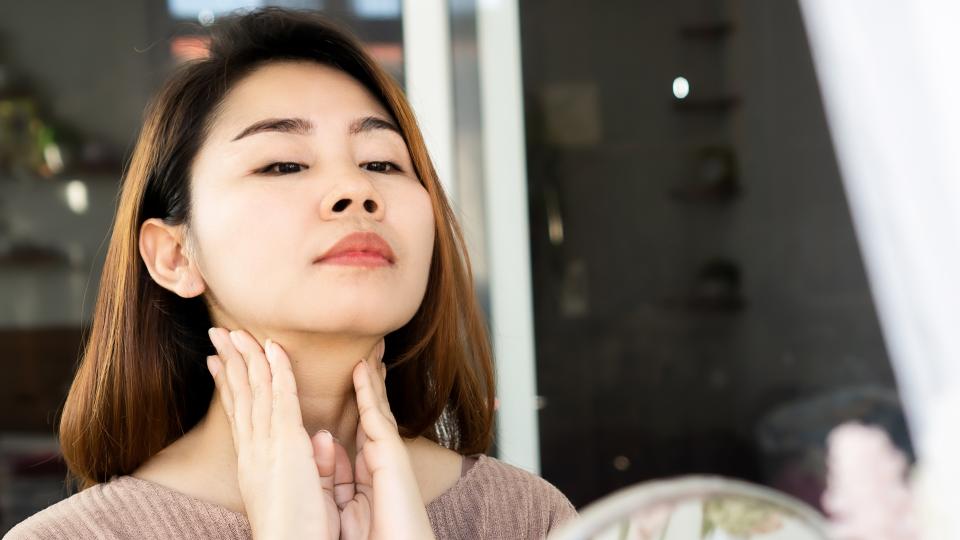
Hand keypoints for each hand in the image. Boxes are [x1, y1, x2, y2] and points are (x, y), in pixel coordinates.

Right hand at [206, 327, 338, 538]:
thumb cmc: (300, 531)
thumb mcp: (302, 489)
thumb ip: (309, 461)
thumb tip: (318, 439)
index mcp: (253, 462)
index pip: (238, 415)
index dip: (228, 385)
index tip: (218, 363)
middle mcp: (253, 449)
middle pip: (238, 396)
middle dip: (228, 361)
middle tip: (217, 334)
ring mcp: (266, 444)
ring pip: (254, 389)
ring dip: (246, 355)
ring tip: (234, 330)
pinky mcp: (286, 442)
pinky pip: (280, 396)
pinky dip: (276, 369)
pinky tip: (272, 347)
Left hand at [331, 338, 435, 539]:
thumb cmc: (372, 539)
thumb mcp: (342, 502)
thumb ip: (335, 471)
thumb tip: (328, 440)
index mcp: (370, 472)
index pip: (362, 427)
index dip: (358, 400)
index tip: (354, 373)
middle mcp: (382, 460)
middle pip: (374, 411)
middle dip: (370, 381)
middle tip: (368, 350)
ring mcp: (389, 457)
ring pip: (377, 407)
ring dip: (371, 376)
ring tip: (368, 348)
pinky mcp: (391, 458)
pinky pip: (377, 417)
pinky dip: (368, 392)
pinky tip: (362, 370)